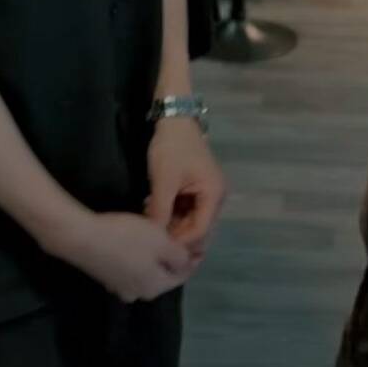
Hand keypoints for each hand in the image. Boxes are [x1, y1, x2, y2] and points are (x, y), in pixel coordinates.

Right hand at [48, 210, 196, 303]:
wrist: (83, 238)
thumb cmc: (127, 238)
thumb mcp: (160, 242)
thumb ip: (179, 256)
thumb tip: (187, 263)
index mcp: (155, 287)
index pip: (182, 275)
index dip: (193, 258)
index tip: (200, 241)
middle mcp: (139, 293)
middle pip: (164, 274)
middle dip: (173, 256)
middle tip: (179, 233)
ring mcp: (120, 287)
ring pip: (147, 270)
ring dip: (155, 254)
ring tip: (160, 232)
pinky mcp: (107, 276)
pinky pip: (132, 266)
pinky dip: (139, 255)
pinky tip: (138, 237)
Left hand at [146, 115, 226, 253]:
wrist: (174, 119)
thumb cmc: (171, 148)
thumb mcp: (163, 181)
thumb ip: (160, 212)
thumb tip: (153, 239)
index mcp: (214, 194)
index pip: (200, 231)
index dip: (180, 242)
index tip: (158, 247)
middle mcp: (216, 197)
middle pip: (199, 229)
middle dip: (177, 236)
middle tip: (153, 241)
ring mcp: (208, 193)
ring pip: (191, 222)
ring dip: (173, 225)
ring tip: (151, 223)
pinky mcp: (198, 189)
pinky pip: (187, 211)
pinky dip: (172, 215)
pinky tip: (154, 212)